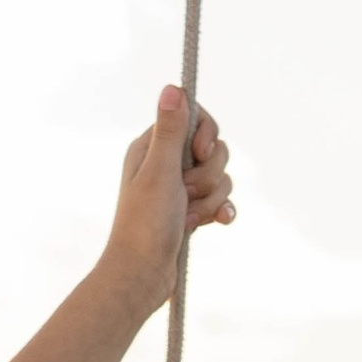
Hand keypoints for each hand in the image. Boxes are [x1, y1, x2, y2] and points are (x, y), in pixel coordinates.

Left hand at [104, 87, 233, 308]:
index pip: (194, 118)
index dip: (206, 134)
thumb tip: (174, 87)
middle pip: (212, 148)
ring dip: (211, 198)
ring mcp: (179, 189)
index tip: (200, 153)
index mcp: (151, 148)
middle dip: (209, 173)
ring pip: (219, 176)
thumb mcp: (160, 171)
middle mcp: (165, 164)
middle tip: (186, 193)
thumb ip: (170, 130)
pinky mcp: (190, 211)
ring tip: (188, 217)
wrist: (142, 275)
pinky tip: (217, 223)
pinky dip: (220, 210)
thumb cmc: (145, 223)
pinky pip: (220, 200)